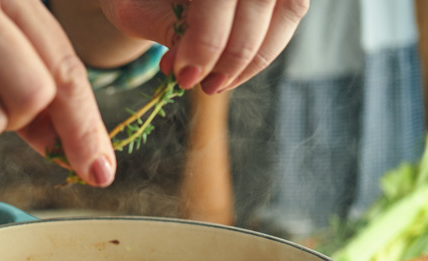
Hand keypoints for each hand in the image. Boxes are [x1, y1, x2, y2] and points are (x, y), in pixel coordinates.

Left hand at [99, 0, 308, 92]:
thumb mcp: (138, 8)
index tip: (185, 75)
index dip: (206, 39)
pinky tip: (230, 72)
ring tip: (216, 84)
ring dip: (254, 58)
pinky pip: (289, 15)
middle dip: (231, 54)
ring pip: (287, 8)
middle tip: (202, 86)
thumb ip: (165, 29)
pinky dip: (263, 51)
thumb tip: (192, 68)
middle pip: (258, 0)